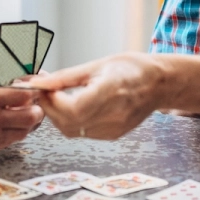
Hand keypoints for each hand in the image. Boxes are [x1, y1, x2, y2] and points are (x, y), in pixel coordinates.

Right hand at [0, 87, 43, 154]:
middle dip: (36, 111)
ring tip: (21, 117)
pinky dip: (14, 133)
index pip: (23, 95)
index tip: (35, 92)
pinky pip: (12, 140)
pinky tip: (8, 127)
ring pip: (25, 131)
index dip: (33, 93)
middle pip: (31, 115)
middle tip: (34, 107)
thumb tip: (21, 89)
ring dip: (27, 124)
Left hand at [28, 53, 162, 139]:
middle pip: (69, 123)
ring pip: (72, 131)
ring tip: (56, 98)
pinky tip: (71, 107)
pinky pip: (83, 133)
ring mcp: (115, 128)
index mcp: (111, 90)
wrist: (159, 84)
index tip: (44, 88)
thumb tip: (40, 83)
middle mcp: (114, 114)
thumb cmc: (131, 68)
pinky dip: (71, 122)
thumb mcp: (97, 65)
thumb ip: (66, 77)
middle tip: (45, 92)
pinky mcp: (114, 135)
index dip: (52, 102)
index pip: (73, 109)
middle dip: (50, 109)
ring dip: (58, 116)